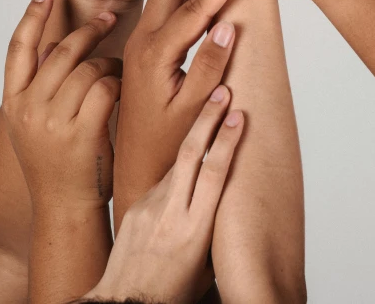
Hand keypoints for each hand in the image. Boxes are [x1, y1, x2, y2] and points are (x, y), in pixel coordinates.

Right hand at [1, 0, 121, 210]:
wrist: (67, 207)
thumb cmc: (58, 160)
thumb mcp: (34, 123)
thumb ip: (40, 86)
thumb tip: (51, 46)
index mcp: (14, 102)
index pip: (17, 48)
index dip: (31, 18)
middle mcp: (28, 109)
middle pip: (61, 51)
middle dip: (90, 30)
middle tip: (110, 17)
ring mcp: (53, 122)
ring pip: (88, 67)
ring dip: (110, 62)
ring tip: (119, 69)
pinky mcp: (82, 133)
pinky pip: (105, 87)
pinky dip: (119, 82)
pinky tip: (124, 89)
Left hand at [90, 90, 243, 303]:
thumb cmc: (173, 291)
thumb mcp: (206, 264)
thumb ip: (215, 226)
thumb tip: (229, 196)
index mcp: (194, 230)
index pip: (214, 174)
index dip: (227, 141)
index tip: (239, 115)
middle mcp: (171, 213)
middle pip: (191, 154)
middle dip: (208, 118)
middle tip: (223, 90)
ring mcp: (149, 207)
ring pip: (177, 162)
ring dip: (196, 135)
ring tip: (211, 109)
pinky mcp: (135, 205)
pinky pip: (161, 179)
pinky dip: (178, 167)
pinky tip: (189, 160)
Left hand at [113, 0, 249, 227]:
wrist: (135, 167)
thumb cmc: (167, 144)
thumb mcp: (192, 111)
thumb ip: (208, 67)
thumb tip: (228, 26)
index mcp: (155, 55)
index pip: (195, 10)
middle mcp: (143, 41)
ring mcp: (141, 41)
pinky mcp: (143, 45)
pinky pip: (159, 3)